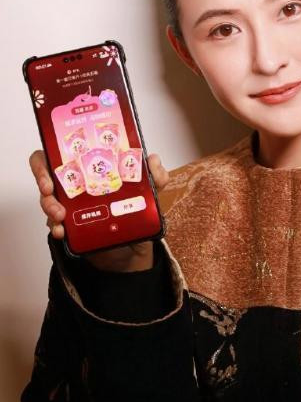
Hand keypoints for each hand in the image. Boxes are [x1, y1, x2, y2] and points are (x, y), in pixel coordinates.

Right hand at [29, 150, 169, 271]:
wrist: (133, 249)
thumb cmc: (136, 212)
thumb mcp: (151, 193)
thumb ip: (156, 176)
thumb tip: (153, 159)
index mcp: (92, 168)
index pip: (62, 153)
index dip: (51, 155)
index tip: (52, 165)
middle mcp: (77, 184)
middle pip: (46, 173)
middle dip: (42, 179)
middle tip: (49, 191)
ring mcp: (70, 205)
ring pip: (47, 199)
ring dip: (49, 206)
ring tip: (60, 216)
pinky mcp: (69, 226)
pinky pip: (54, 224)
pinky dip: (56, 227)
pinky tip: (61, 231)